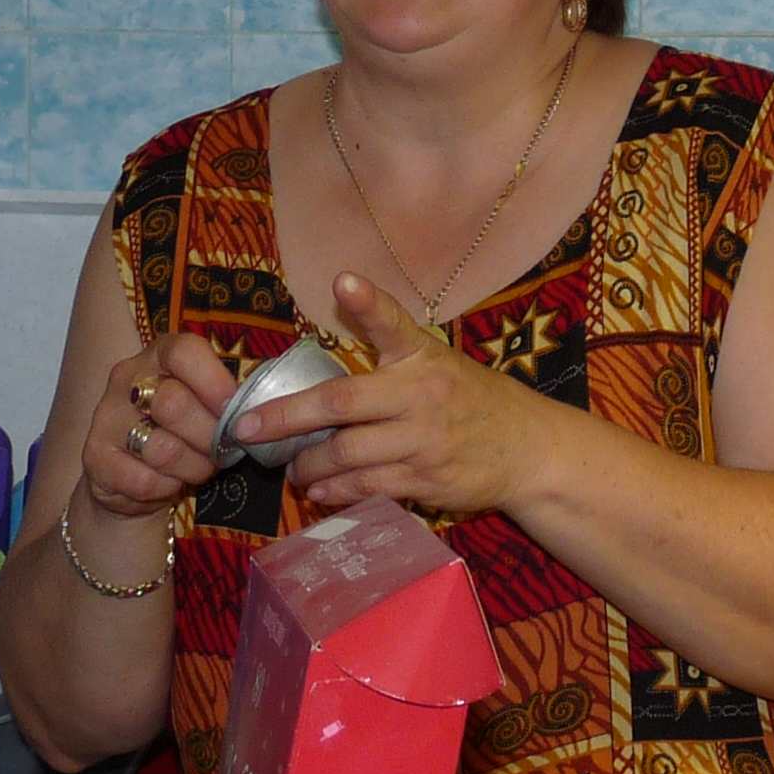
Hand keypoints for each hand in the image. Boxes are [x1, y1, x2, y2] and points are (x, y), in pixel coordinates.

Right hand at [77, 328, 233, 518]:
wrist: (131, 475)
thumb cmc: (181, 430)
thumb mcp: (203, 403)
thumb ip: (225, 397)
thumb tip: (259, 410)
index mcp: (159, 355)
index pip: (184, 352)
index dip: (215, 382)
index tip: (233, 409)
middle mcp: (126, 379)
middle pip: (173, 404)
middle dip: (209, 436)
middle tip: (221, 450)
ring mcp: (105, 416)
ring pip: (162, 448)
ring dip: (193, 467)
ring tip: (199, 468)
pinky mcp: (94, 456)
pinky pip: (143, 480)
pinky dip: (166, 487)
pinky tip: (169, 482)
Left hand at [261, 276, 563, 518]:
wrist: (527, 448)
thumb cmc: (469, 398)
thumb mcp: (437, 359)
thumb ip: (388, 345)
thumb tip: (335, 313)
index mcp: (423, 357)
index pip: (392, 324)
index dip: (367, 303)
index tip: (342, 282)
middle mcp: (422, 396)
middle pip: (342, 405)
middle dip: (285, 418)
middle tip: (246, 429)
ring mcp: (424, 442)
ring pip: (347, 454)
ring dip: (308, 465)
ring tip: (291, 469)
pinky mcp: (426, 481)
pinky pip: (367, 487)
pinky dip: (336, 491)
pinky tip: (320, 491)